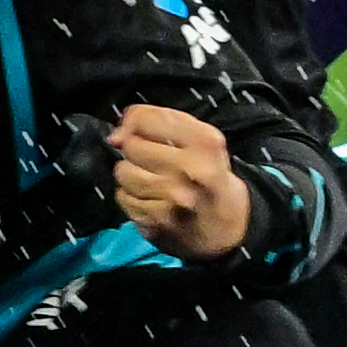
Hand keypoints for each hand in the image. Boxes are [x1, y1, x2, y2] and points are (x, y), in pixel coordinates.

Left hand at [110, 98, 256, 261]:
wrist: (230, 229)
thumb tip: (115, 137)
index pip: (144, 118)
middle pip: (131, 146)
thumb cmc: (210, 177)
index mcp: (205, 142)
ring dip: (133, 177)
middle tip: (158, 163)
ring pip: (123, 172)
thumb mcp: (199, 139)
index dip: (137, 124)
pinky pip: (123, 197)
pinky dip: (133, 199)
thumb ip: (156, 122)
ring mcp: (172, 197)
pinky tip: (155, 202)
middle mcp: (190, 169)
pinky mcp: (157, 220)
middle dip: (138, 152)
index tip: (146, 134)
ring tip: (156, 184)